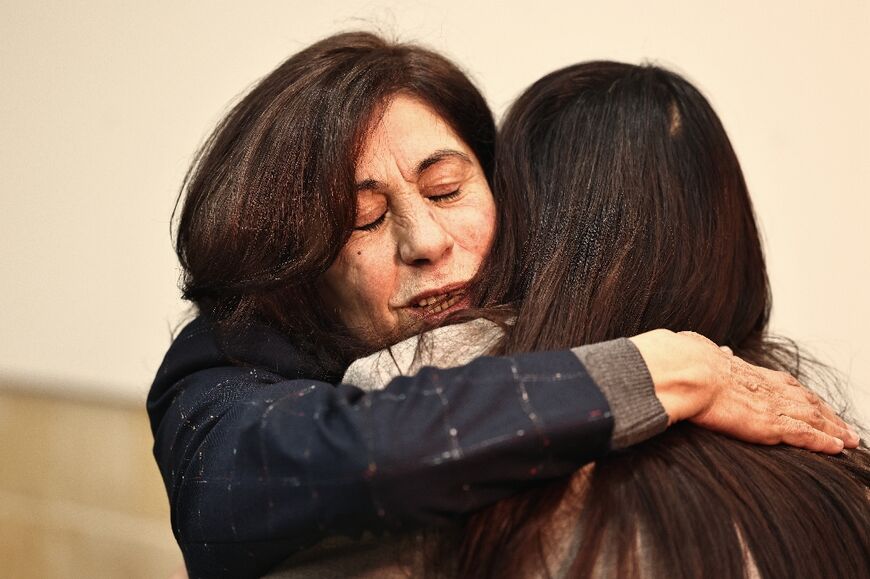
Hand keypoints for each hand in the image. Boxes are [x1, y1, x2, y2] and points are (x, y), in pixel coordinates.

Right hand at [629, 329, 859, 453]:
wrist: (687, 372)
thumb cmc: (688, 361)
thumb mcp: (702, 350)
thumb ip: (714, 352)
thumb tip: (718, 349)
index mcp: (751, 372)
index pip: (786, 385)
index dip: (803, 396)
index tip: (815, 404)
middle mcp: (768, 388)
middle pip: (808, 402)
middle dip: (829, 415)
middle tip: (845, 426)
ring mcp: (772, 406)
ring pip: (814, 419)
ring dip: (835, 431)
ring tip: (851, 441)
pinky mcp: (769, 424)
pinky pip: (805, 435)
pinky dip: (824, 442)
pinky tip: (838, 448)